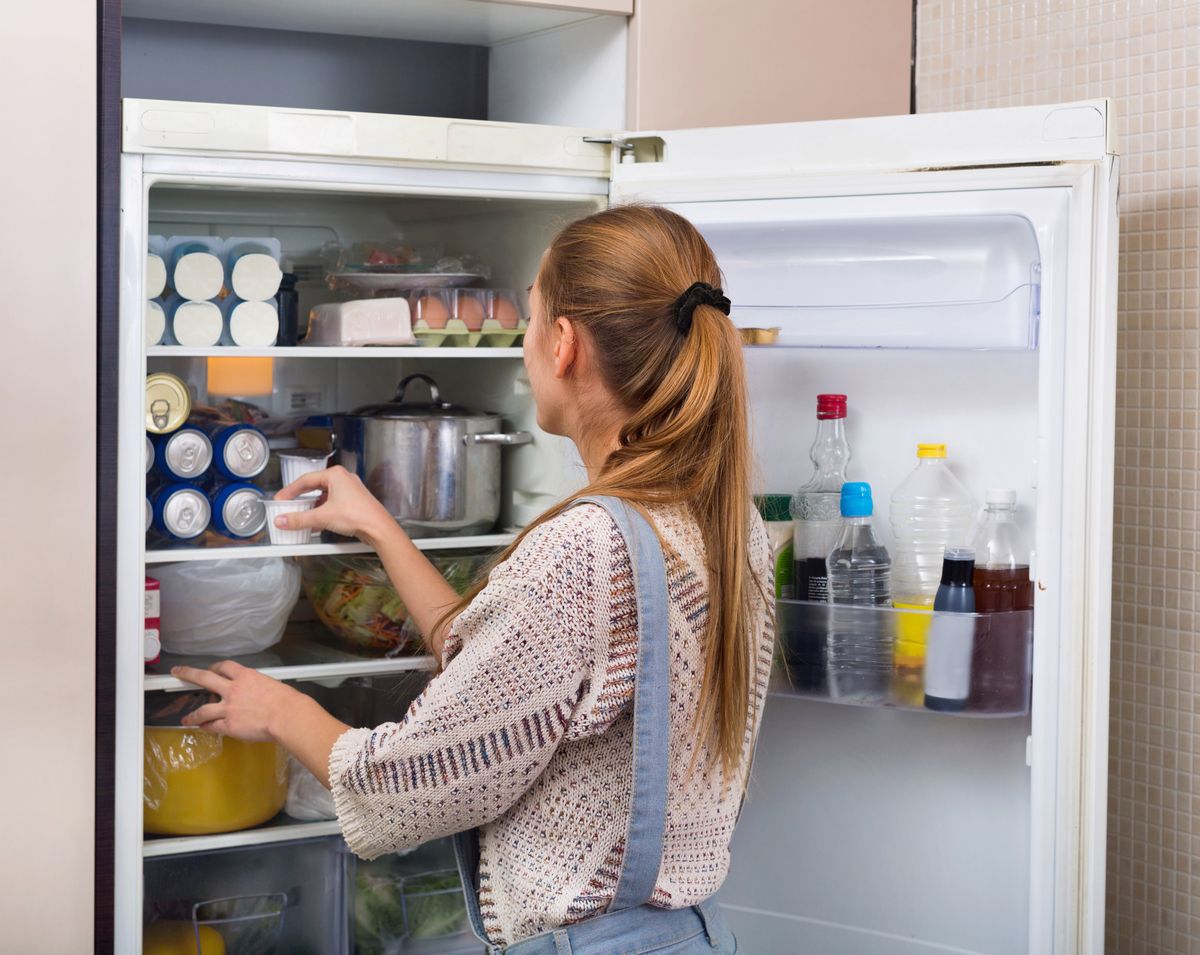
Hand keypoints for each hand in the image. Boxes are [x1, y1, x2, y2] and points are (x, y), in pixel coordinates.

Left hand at [172, 661, 306, 742]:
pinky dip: (206, 727)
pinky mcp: (228, 725)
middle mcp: (232, 689)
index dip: (215, 667)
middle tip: (178, 672)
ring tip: (186, 718)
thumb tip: (255, 695)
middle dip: (188, 673)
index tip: (211, 669)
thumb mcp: (270, 684)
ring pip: (203, 709)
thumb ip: (257, 687)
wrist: (286, 715)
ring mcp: (228, 708)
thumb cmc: (286, 700)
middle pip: (204, 678)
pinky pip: (212, 726)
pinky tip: (202, 729)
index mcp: (245, 676)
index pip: (224, 666)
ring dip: (193, 714)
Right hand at [274, 465, 398, 546]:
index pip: (305, 480)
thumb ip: (299, 519)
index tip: (279, 499)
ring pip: (324, 496)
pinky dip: (322, 512)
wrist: (379, 528)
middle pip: (315, 487)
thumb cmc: (356, 515)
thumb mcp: (322, 517)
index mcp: (335, 475)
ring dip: (312, 507)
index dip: (289, 491)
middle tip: (287, 506)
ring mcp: (350, 490)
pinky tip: (316, 523)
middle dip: (300, 499)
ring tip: (300, 516)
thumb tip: (282, 520)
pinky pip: (332, 504)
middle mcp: (343, 479)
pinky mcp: (354, 501)